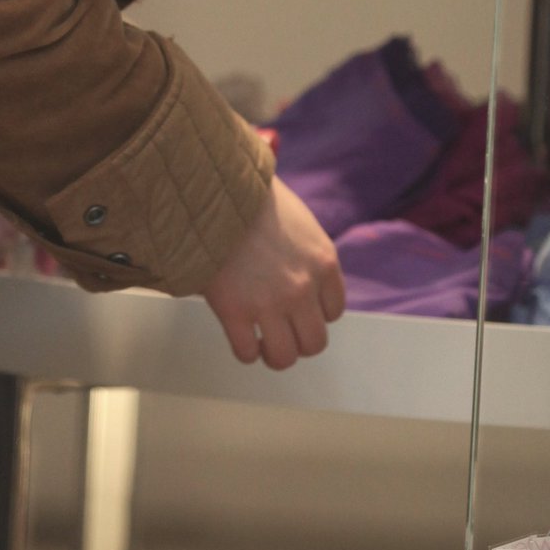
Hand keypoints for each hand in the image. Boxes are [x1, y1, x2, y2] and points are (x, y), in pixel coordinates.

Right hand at [203, 178, 344, 369]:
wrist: (215, 192)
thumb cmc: (253, 200)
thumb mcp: (300, 223)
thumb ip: (308, 255)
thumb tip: (299, 277)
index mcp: (323, 264)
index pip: (333, 312)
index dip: (314, 314)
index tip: (298, 309)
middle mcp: (303, 289)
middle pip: (314, 342)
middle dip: (298, 342)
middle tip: (281, 334)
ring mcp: (269, 304)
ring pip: (284, 357)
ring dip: (274, 355)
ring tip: (261, 344)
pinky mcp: (234, 312)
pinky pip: (246, 353)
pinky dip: (244, 351)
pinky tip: (239, 337)